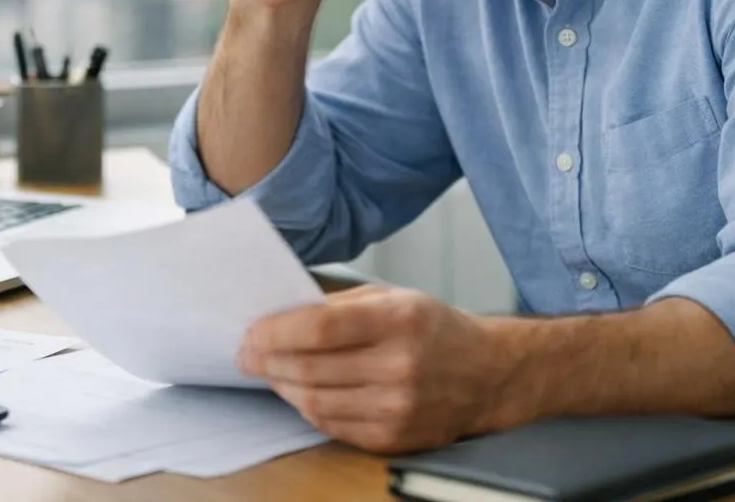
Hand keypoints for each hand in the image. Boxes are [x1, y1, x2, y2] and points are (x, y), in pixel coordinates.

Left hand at [237, 285, 522, 452]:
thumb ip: (338, 306)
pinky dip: (307, 408)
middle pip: (310, 369)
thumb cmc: (432, 328)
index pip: (319, 329)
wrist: (487, 374)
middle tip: (246, 354)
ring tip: (269, 371)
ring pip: (314, 402)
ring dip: (282, 386)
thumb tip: (280, 316)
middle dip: (267, 361)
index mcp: (398, 320)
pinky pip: (331, 425)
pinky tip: (299, 391)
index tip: (249, 333)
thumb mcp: (392, 297)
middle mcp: (399, 366)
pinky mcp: (393, 437)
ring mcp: (397, 408)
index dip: (275, 332)